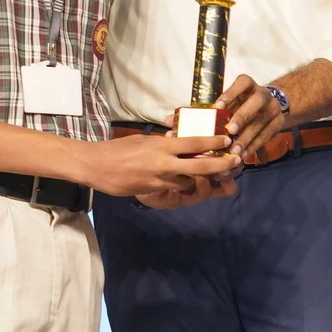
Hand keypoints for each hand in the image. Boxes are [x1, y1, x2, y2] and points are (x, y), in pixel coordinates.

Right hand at [78, 132, 241, 200]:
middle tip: (234, 161)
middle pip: (200, 166)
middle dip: (220, 165)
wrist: (96, 166)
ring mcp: (159, 179)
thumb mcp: (143, 141)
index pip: (194, 143)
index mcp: (162, 145)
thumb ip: (163, 143)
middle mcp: (164, 162)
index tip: (227, 142)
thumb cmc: (118, 149)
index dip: (214, 144)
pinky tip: (181, 182)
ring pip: (188, 180)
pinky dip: (180, 184)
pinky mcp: (152, 190)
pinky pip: (173, 188)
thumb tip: (178, 140)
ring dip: (198, 178)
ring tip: (209, 174)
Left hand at [216, 74, 287, 161]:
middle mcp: (263, 93)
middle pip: (256, 102)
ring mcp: (273, 107)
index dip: (230, 93)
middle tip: (230, 131)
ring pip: (261, 122)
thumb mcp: (233, 101)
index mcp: (248, 84)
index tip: (218, 106)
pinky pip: (266, 135)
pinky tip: (244, 154)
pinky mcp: (279, 122)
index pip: (242, 83)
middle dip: (242, 117)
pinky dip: (254, 146)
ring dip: (247, 138)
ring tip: (234, 150)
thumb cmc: (242, 104)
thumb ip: (224, 109)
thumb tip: (206, 123)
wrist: (268, 105)